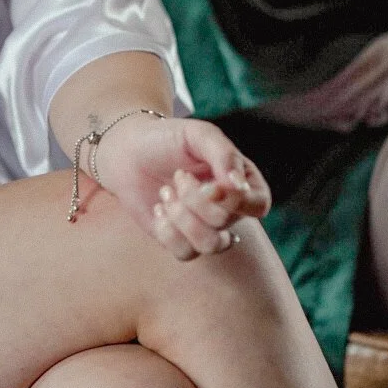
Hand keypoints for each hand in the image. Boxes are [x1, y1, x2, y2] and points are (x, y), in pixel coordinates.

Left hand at [90, 113, 270, 261]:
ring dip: (181, 217)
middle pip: (226, 221)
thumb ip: (223, 154)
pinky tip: (159, 208)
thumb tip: (238, 186)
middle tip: (178, 176)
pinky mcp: (183, 242)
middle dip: (194, 199)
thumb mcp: (198, 134)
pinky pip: (185, 253)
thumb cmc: (168, 139)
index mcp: (242, 181)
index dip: (235, 201)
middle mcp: (230, 209)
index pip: (258, 204)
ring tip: (166, 193)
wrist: (129, 152)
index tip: (207, 184)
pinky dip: (167, 230)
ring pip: (210, 245)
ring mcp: (207, 228)